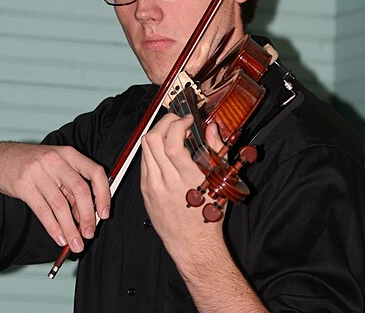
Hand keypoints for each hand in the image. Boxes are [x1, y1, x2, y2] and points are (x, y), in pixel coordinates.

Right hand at [0, 142, 110, 252]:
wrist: (1, 158)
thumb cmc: (35, 163)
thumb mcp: (58, 166)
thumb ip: (72, 185)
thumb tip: (88, 214)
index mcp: (69, 154)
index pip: (95, 172)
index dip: (103, 194)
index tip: (104, 214)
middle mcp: (56, 160)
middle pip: (80, 190)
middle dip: (87, 216)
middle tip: (90, 234)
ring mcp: (39, 172)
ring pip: (60, 205)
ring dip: (70, 228)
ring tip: (75, 243)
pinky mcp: (24, 185)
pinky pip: (43, 211)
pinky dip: (53, 228)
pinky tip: (60, 238)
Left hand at [140, 114, 224, 259]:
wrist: (193, 245)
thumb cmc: (208, 215)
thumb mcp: (220, 182)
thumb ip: (216, 150)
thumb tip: (212, 129)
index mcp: (186, 178)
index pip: (172, 142)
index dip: (178, 124)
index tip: (187, 120)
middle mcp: (166, 181)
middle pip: (152, 140)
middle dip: (164, 122)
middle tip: (176, 120)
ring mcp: (152, 186)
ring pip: (144, 148)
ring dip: (157, 133)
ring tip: (170, 132)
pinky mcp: (144, 191)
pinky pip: (143, 162)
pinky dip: (152, 150)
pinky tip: (164, 150)